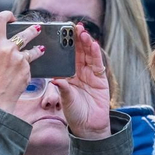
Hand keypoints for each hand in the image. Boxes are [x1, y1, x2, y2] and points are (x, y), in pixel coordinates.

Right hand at [0, 11, 34, 115]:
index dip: (6, 15)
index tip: (11, 17)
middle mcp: (9, 49)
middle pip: (25, 33)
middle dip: (32, 30)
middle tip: (37, 29)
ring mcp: (20, 59)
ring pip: (32, 49)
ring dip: (38, 47)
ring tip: (41, 47)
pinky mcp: (27, 69)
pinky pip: (29, 64)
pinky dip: (28, 66)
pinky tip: (27, 70)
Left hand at [56, 24, 113, 140]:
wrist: (89, 127)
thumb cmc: (74, 114)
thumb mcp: (66, 100)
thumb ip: (62, 88)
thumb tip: (54, 80)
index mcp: (67, 76)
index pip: (66, 57)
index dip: (65, 45)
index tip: (62, 33)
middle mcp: (78, 73)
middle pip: (78, 52)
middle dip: (76, 39)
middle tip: (74, 27)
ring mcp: (90, 75)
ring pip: (88, 55)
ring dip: (86, 43)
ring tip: (83, 33)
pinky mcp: (100, 79)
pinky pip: (98, 64)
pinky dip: (96, 54)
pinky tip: (94, 44)